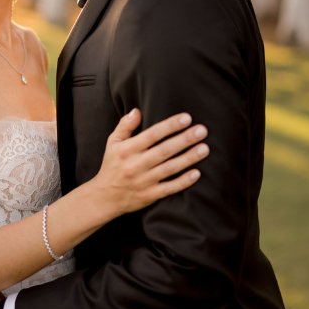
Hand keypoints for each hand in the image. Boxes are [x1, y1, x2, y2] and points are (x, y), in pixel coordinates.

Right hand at [92, 106, 207, 216]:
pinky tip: (197, 173)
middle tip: (202, 130)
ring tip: (204, 149)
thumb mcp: (112, 143)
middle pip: (163, 151)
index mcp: (127, 150)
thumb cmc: (112, 165)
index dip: (170, 126)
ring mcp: (143, 182)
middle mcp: (135, 166)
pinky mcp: (148, 196)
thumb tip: (137, 110)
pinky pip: (168, 189)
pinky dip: (183, 182)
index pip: (151, 135)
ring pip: (169, 169)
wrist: (103, 198)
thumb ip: (125, 125)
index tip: (187, 118)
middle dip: (184, 140)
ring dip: (188, 159)